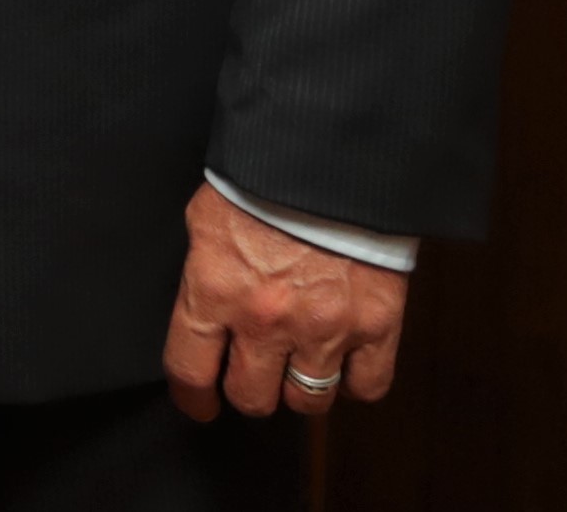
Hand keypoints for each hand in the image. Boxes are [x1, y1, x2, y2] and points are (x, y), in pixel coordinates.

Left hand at [163, 181, 409, 420]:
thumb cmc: (261, 181)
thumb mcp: (206, 220)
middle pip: (252, 397)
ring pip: (308, 401)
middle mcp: (266, 322)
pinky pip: (367, 386)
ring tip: (297, 366)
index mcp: (214, 292)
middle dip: (249, 391)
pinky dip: (355, 382)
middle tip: (253, 375)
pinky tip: (343, 363)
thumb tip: (200, 310)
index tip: (199, 405)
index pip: (190, 371)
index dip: (193, 398)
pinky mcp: (376, 326)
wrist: (332, 161)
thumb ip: (202, 274)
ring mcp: (325, 328)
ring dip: (299, 388)